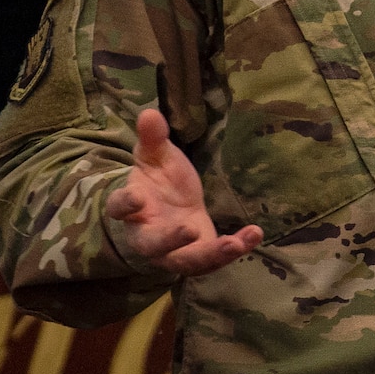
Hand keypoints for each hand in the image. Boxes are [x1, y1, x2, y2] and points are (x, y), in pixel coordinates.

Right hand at [104, 108, 262, 274]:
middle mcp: (147, 236)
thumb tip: (149, 112)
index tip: (137, 197)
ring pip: (185, 261)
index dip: (125, 203)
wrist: (170, 209)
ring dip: (210, 254)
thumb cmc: (158, 181)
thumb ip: (153, 138)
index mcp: (132, 208)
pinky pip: (213, 260)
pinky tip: (254, 234)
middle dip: (170, 239)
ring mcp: (172, 252)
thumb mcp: (156, 157)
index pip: (120, 207)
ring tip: (234, 244)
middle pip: (152, 244)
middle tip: (189, 229)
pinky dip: (234, 249)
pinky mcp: (197, 258)